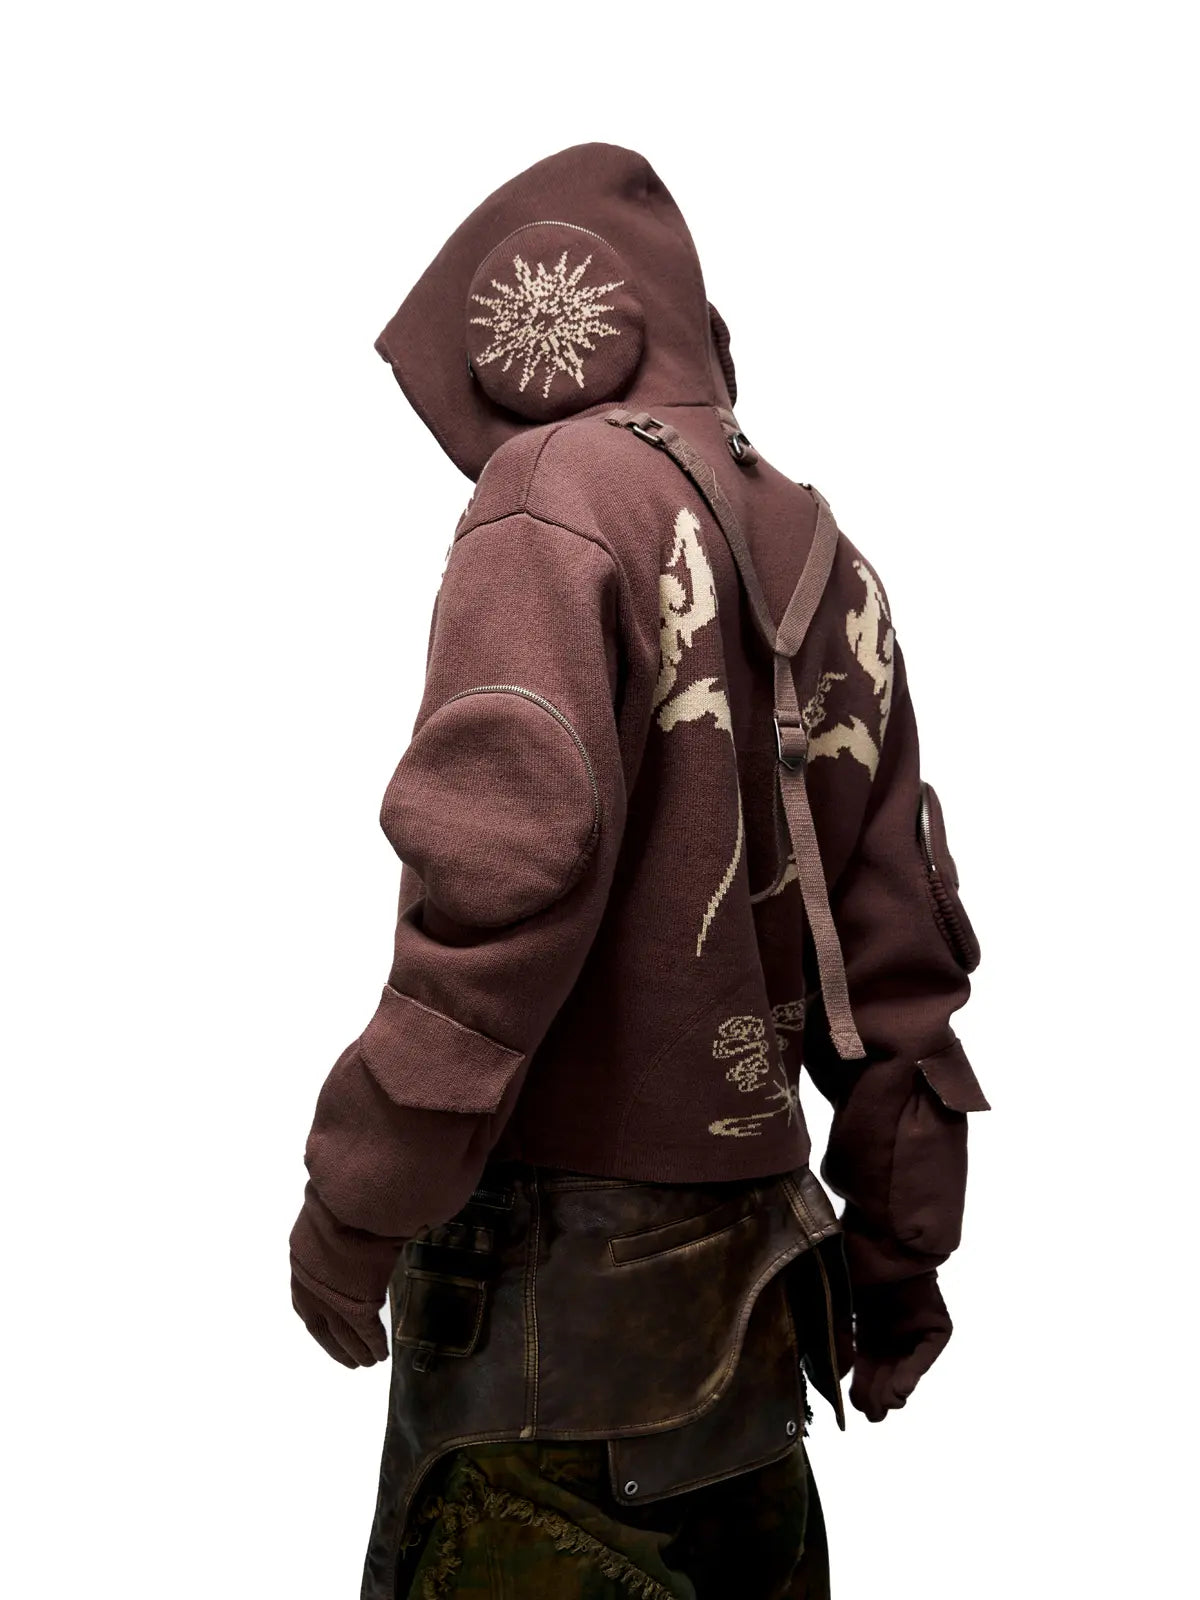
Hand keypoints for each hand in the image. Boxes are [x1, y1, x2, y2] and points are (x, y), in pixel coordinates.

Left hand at [289, 1180, 402, 1367]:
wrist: (349, 1203)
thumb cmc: (341, 1200)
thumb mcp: (329, 1217)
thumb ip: (335, 1232)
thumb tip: (349, 1225)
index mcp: (301, 1265)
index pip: (305, 1304)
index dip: (318, 1320)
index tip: (328, 1333)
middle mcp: (310, 1287)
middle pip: (321, 1326)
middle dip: (335, 1346)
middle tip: (351, 1361)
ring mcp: (332, 1298)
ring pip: (342, 1333)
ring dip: (355, 1351)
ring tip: (368, 1362)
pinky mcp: (355, 1305)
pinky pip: (365, 1331)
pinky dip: (373, 1344)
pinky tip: (381, 1353)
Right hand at [849, 1271, 951, 1421]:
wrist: (884, 1235)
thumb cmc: (854, 1260)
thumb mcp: (834, 1302)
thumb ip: (837, 1337)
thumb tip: (838, 1373)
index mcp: (866, 1320)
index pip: (864, 1361)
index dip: (859, 1384)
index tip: (851, 1406)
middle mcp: (891, 1326)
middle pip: (885, 1368)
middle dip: (877, 1392)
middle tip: (871, 1414)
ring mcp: (914, 1325)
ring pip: (906, 1364)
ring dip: (895, 1387)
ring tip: (885, 1405)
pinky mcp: (935, 1324)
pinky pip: (926, 1352)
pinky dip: (914, 1371)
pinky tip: (901, 1388)